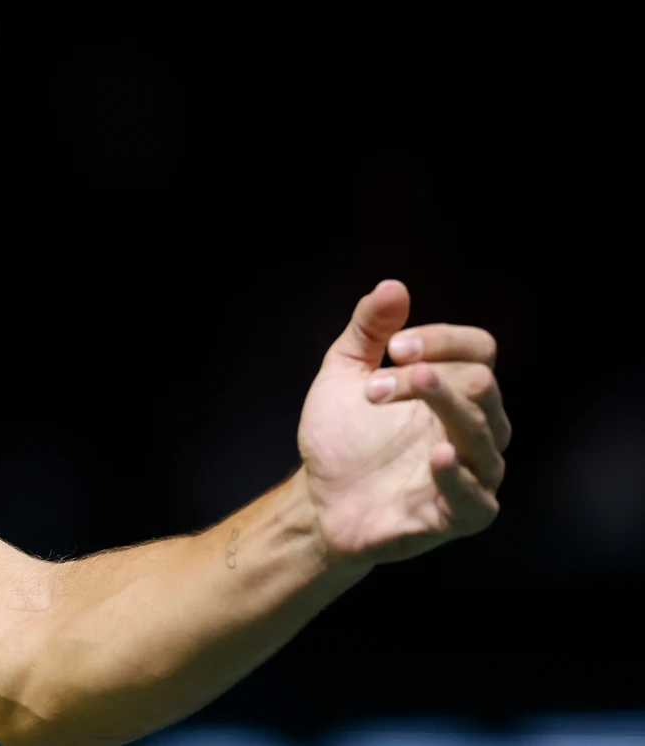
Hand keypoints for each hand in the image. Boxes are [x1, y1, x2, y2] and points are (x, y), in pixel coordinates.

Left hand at [298, 280, 509, 566]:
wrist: (318, 500)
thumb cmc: (341, 437)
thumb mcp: (344, 374)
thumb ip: (368, 332)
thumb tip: (393, 286)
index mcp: (454, 389)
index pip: (479, 349)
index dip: (443, 340)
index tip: (394, 346)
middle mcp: (475, 427)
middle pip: (481, 384)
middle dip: (428, 377)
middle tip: (372, 388)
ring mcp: (473, 473)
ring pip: (484, 432)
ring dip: (443, 406)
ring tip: (407, 387)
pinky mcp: (462, 516)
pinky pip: (478, 499)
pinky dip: (459, 477)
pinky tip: (436, 457)